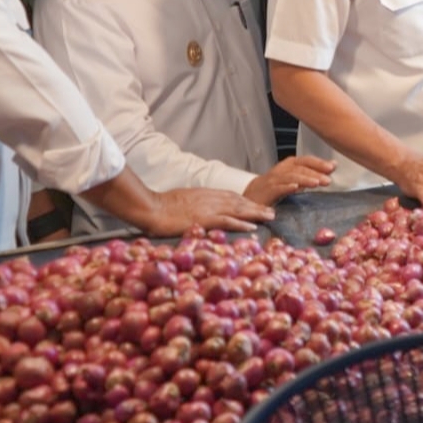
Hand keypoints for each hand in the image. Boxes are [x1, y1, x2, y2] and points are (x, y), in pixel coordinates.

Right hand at [149, 188, 273, 233]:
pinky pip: (227, 221)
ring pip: (238, 209)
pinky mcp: (204, 219)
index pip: (230, 197)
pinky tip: (252, 227)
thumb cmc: (160, 206)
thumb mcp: (181, 200)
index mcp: (205, 195)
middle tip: (272, 211)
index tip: (257, 205)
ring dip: (256, 213)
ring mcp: (208, 208)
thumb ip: (193, 204)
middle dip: (256, 206)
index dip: (245, 202)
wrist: (150, 207)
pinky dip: (241, 223)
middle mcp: (210, 199)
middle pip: (239, 202)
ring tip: (270, 216)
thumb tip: (197, 210)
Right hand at [243, 156, 334, 205]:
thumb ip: (313, 171)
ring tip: (316, 183)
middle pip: (300, 169)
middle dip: (315, 173)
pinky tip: (295, 188)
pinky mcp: (267, 192)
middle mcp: (282, 170)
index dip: (319, 163)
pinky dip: (286, 187)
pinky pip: (277, 188)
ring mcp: (273, 180)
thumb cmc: (276, 186)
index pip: (306, 161)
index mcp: (290, 165)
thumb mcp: (296, 177)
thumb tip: (333, 165)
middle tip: (328, 179)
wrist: (253, 196)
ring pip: (290, 177)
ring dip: (304, 179)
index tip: (332, 167)